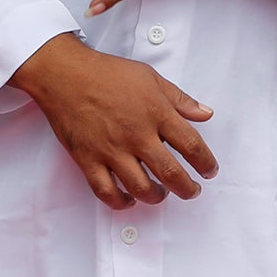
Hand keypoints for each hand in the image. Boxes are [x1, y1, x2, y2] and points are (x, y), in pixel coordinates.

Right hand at [10, 33, 218, 208]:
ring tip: (161, 195)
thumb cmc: (108, 73)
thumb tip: (206, 114)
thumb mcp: (152, 78)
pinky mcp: (88, 160)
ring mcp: (111, 150)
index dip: (205, 163)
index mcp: (156, 113)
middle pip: (171, 173)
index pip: (191, 145)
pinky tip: (128, 201)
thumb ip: (181, 100)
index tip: (210, 171)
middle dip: (187, 188)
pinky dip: (120, 202)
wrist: (66, 75)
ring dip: (156, 197)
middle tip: (193, 191)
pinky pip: (106, 191)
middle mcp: (137, 135)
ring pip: (141, 188)